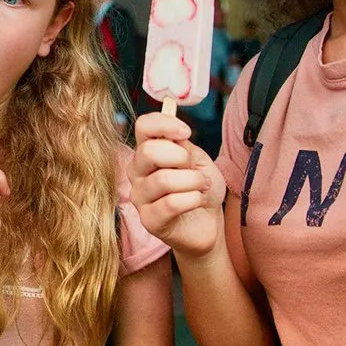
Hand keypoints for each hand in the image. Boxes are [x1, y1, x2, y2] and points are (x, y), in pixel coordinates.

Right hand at [130, 112, 225, 260]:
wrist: (208, 222)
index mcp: (147, 151)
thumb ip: (184, 146)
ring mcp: (139, 196)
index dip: (165, 124)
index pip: (143, 126)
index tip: (187, 133)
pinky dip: (193, 200)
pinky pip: (171, 203)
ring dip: (194, 182)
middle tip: (195, 170)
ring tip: (202, 187)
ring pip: (163, 179)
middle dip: (181, 158)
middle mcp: (136, 172)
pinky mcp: (148, 220)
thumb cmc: (199, 187)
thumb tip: (175, 136)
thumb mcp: (198, 160)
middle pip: (149, 151)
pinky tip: (198, 202)